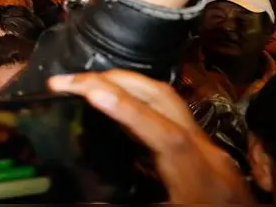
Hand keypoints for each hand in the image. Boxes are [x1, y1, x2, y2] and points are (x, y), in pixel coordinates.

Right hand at [48, 70, 253, 203]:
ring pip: (167, 99)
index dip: (129, 112)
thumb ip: (127, 206)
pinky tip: (111, 105)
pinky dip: (135, 102)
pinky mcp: (204, 150)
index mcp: (202, 182)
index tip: (92, 91)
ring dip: (123, 84)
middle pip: (165, 100)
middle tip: (68, 80)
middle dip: (114, 81)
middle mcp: (208, 156)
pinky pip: (167, 113)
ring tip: (83, 83)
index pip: (167, 138)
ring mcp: (208, 148)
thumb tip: (84, 199)